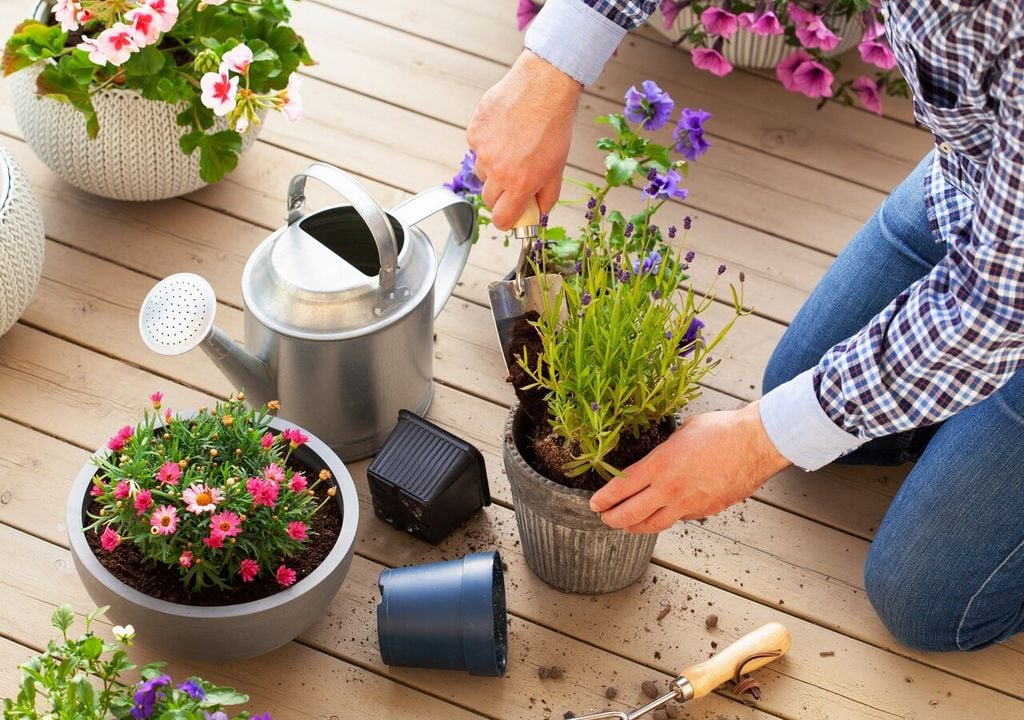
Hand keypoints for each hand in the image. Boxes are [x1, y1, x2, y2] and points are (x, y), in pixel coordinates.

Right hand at [467, 49, 581, 229]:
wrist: (542, 87)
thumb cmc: (553, 126)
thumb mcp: (558, 167)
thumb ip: (547, 195)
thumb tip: (539, 212)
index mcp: (520, 183)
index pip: (502, 219)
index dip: (507, 220)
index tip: (510, 215)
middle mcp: (498, 171)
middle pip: (489, 199)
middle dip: (502, 195)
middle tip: (515, 179)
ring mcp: (483, 152)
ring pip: (482, 174)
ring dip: (494, 169)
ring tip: (512, 149)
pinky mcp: (474, 133)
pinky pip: (477, 150)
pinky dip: (488, 146)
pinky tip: (504, 132)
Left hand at [589, 402, 790, 533]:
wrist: (756, 443)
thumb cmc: (721, 430)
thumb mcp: (681, 433)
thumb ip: (663, 452)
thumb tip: (655, 460)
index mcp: (659, 466)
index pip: (621, 489)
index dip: (604, 500)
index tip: (594, 504)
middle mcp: (670, 490)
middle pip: (630, 516)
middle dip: (612, 519)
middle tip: (605, 518)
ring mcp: (689, 505)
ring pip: (653, 525)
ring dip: (636, 527)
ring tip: (627, 524)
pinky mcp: (706, 511)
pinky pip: (679, 519)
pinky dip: (667, 518)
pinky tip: (664, 512)